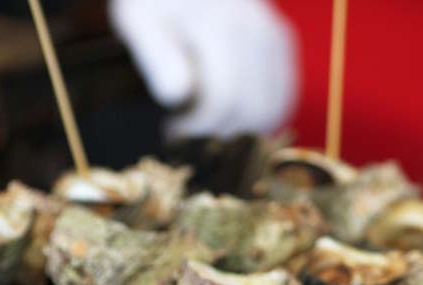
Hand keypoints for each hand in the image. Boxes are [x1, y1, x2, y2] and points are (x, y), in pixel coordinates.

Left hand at [109, 0, 297, 139]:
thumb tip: (177, 94)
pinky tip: (229, 114)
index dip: (199, 128)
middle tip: (189, 131)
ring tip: (206, 121)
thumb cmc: (155, 0)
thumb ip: (157, 57)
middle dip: (220, 132)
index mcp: (222, 27)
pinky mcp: (283, 44)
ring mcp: (276, 38)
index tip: (172, 131)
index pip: (225, 102)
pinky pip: (282, 98)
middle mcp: (259, 32)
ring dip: (240, 128)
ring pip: (273, 111)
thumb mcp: (138, 21)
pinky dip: (258, 116)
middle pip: (254, 112)